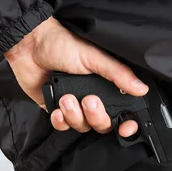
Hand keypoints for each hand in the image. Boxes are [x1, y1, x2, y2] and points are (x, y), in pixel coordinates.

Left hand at [3, 17, 148, 136]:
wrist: (30, 45)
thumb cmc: (62, 43)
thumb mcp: (95, 57)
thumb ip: (118, 74)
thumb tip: (141, 88)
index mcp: (106, 84)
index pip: (123, 110)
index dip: (127, 123)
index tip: (125, 126)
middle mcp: (93, 96)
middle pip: (103, 124)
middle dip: (96, 117)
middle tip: (89, 101)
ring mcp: (74, 104)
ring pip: (82, 126)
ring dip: (75, 115)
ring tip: (66, 98)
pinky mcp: (55, 109)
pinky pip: (62, 126)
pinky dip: (60, 120)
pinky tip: (57, 108)